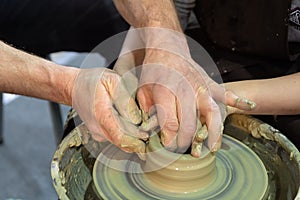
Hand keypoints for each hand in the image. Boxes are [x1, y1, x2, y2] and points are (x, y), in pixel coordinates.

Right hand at [72, 68, 147, 157]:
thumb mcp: (112, 81)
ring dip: (133, 140)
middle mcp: (97, 129)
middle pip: (122, 143)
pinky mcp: (99, 134)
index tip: (148, 136)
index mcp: (101, 115)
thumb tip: (136, 118)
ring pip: (119, 142)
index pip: (121, 137)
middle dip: (138, 142)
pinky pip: (115, 139)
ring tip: (145, 132)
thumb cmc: (92, 81)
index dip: (136, 140)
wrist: (73, 86)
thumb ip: (125, 99)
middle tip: (152, 136)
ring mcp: (97, 133)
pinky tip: (134, 129)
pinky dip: (126, 136)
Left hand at [115, 27, 247, 155]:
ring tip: (213, 147)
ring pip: (211, 112)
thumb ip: (147, 110)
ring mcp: (200, 85)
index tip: (168, 145)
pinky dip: (238, 99)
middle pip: (190, 122)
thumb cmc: (153, 70)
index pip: (169, 122)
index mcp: (165, 91)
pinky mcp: (209, 82)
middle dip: (188, 140)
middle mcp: (184, 89)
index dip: (169, 138)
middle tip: (184, 150)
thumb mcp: (142, 89)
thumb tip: (149, 131)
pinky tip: (248, 106)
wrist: (166, 47)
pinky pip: (225, 92)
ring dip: (213, 132)